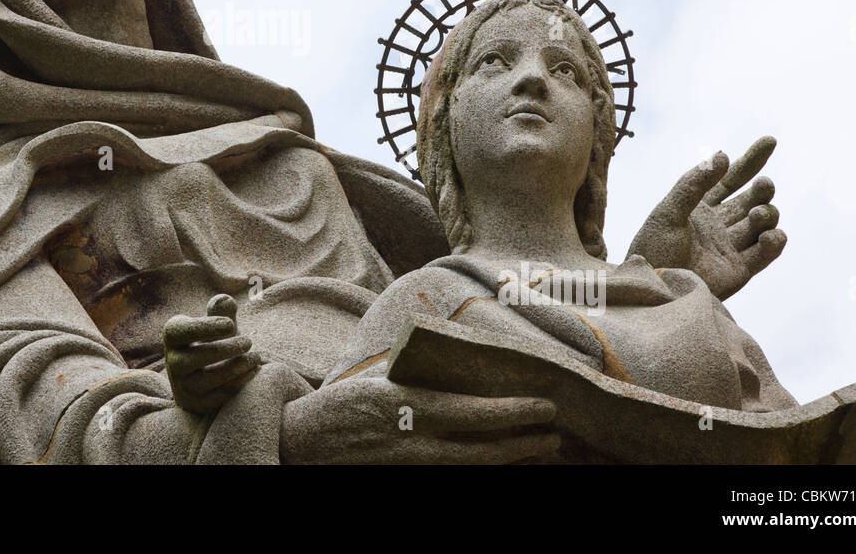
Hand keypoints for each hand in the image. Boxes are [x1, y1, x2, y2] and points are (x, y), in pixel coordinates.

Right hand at [163, 294, 260, 413]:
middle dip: (225, 349)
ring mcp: (183, 385)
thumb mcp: (216, 323)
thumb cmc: (214, 339)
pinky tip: (254, 370)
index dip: (204, 327)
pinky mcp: (197, 403)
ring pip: (206, 380)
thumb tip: (225, 300)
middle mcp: (173, 362)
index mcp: (173, 336)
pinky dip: (239, 383)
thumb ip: (221, 310)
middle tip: (249, 341)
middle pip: (194, 358)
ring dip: (235, 367)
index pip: (179, 331)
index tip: (231, 324)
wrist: (207, 373)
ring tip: (255, 356)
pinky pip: (218, 396)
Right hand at [280, 376, 558, 463]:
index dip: (512, 412)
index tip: (546, 405)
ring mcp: (407, 467)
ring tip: (543, 452)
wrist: (299, 443)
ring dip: (511, 461)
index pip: (470, 412)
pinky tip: (506, 467)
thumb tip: (468, 375)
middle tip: (556, 435)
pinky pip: (452, 480)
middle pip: (480, 450)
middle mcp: (409, 441)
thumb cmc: (341, 405)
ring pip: (471, 470)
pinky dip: (482, 473)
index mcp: (402, 405)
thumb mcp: (379, 382)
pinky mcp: (404, 479)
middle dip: (523, 444)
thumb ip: (420, 385)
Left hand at [628, 136, 786, 300]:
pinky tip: (770, 235)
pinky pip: (765, 253)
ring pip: (761, 223)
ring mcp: (730, 247)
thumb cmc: (653, 249)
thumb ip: (693, 184)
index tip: (769, 141)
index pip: (730, 178)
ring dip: (766, 214)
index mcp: (699, 206)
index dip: (750, 160)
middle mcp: (718, 224)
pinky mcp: (739, 271)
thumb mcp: (668, 212)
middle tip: (763, 186)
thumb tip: (722, 155)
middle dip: (761, 189)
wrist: (652, 289)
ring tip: (756, 214)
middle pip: (751, 198)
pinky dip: (774, 242)